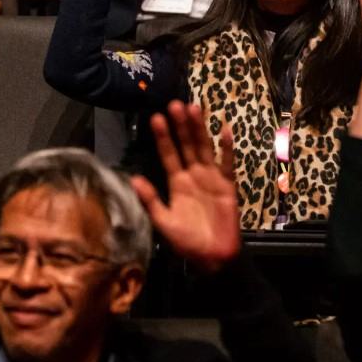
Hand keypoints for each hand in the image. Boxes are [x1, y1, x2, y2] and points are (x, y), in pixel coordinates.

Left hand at [129, 101, 240, 273]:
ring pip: (204, 148)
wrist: (213, 257)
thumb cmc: (187, 241)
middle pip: (186, 145)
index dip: (163, 137)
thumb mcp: (164, 222)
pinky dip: (226, 147)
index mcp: (176, 183)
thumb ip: (151, 200)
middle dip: (181, 126)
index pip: (168, 155)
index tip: (156, 118)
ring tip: (194, 109)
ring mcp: (211, 178)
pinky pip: (227, 163)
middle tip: (175, 104)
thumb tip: (133, 178)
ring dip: (199, 129)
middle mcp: (193, 175)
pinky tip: (224, 130)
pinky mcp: (228, 185)